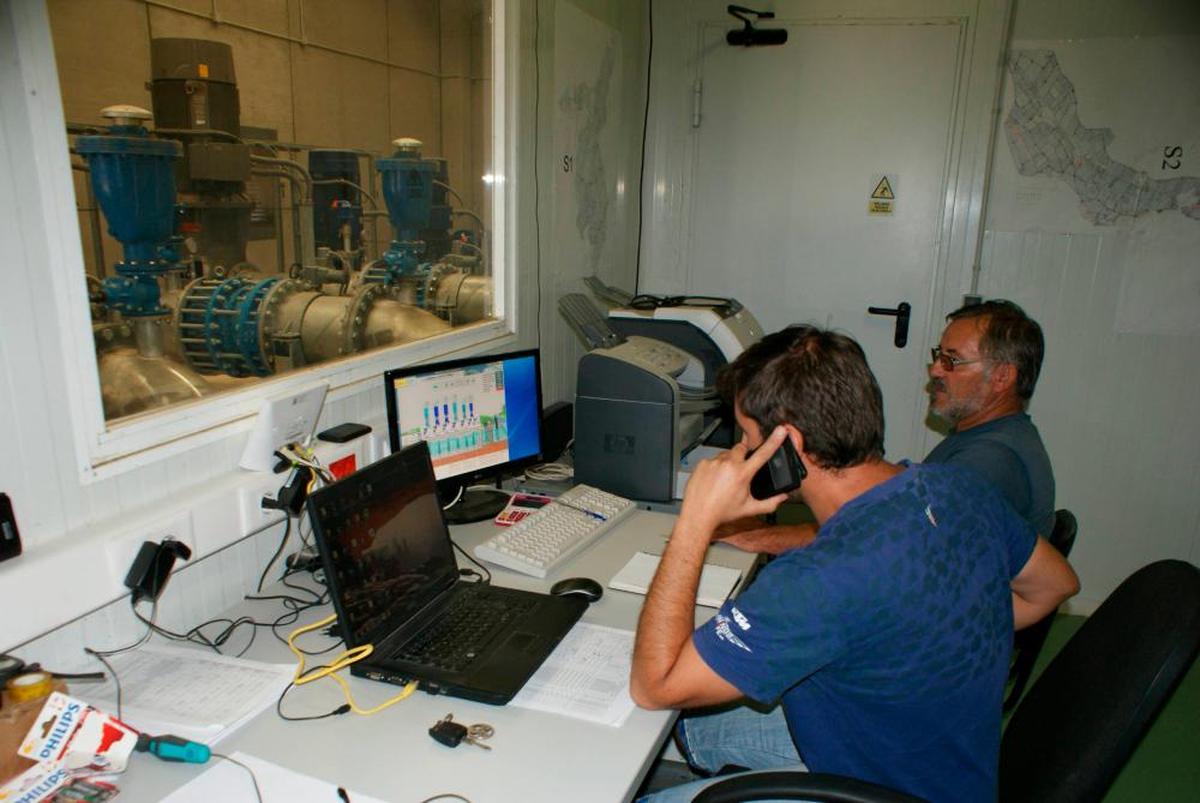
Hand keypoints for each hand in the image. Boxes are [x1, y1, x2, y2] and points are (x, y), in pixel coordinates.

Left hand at [677, 426, 791, 535]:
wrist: (698, 515)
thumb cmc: (721, 512)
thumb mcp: (749, 509)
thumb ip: (769, 503)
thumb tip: (781, 498)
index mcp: (742, 474)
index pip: (763, 454)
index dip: (774, 440)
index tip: (780, 430)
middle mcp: (728, 465)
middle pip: (742, 448)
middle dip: (743, 456)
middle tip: (740, 471)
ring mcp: (714, 462)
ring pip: (726, 454)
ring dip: (728, 462)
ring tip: (724, 479)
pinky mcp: (703, 463)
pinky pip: (713, 459)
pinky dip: (715, 467)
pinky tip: (713, 479)